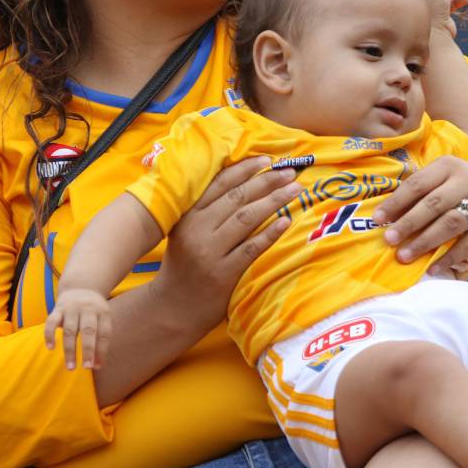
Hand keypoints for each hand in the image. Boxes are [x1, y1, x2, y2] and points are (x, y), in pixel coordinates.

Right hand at [44, 288, 110, 369]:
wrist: (80, 287)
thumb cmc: (93, 312)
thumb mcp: (103, 318)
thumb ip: (100, 339)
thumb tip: (97, 365)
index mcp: (103, 312)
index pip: (104, 333)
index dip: (101, 351)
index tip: (96, 367)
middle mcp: (88, 309)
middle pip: (88, 331)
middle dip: (88, 350)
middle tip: (86, 367)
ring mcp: (72, 308)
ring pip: (70, 330)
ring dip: (69, 350)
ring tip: (71, 367)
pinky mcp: (58, 308)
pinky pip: (51, 322)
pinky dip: (50, 335)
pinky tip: (51, 348)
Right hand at [151, 156, 300, 328]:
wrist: (173, 307)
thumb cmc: (183, 264)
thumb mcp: (184, 231)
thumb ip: (205, 209)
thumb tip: (241, 181)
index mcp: (188, 215)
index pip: (220, 184)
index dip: (245, 169)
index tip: (267, 160)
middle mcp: (197, 230)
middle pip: (238, 198)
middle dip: (267, 182)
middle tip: (290, 171)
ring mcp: (210, 252)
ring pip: (246, 218)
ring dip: (274, 201)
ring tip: (295, 189)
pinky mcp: (224, 273)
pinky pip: (252, 248)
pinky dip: (270, 233)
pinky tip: (287, 221)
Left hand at [372, 157, 467, 274]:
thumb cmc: (458, 187)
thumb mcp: (440, 179)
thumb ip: (416, 193)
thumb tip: (383, 216)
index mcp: (449, 166)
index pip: (418, 184)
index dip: (396, 202)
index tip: (377, 219)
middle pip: (434, 204)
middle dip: (408, 223)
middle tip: (389, 239)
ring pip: (451, 224)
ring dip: (425, 241)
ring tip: (404, 256)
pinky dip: (449, 257)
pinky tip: (432, 267)